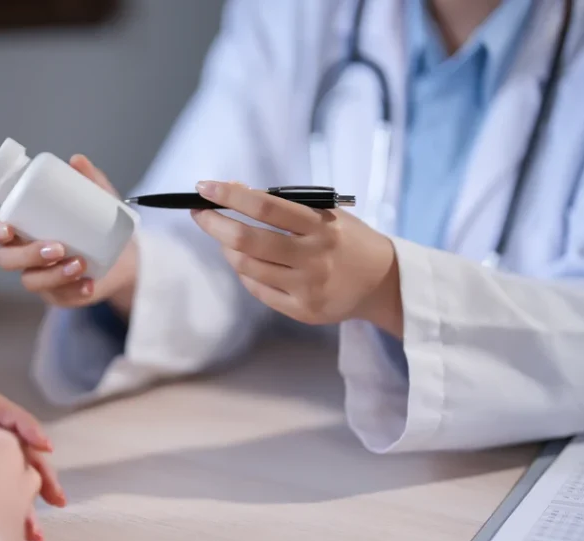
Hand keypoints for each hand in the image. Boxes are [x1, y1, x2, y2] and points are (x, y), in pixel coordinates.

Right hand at [0, 154, 137, 316]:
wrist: (123, 254)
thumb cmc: (98, 223)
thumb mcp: (97, 199)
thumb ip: (89, 180)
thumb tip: (77, 160)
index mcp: (22, 227)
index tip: (8, 228)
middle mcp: (24, 253)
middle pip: (6, 259)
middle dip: (28, 254)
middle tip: (57, 247)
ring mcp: (40, 276)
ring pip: (31, 280)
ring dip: (54, 274)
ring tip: (80, 264)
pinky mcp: (59, 294)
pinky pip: (59, 297)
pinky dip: (74, 291)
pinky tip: (89, 284)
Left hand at [189, 181, 403, 336]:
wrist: (383, 282)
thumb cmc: (346, 239)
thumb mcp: (326, 213)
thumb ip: (284, 205)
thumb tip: (234, 190)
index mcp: (321, 225)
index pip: (266, 206)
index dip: (230, 195)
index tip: (204, 187)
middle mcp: (314, 257)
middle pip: (247, 240)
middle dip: (214, 224)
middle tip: (200, 213)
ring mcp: (307, 287)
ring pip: (246, 267)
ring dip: (227, 249)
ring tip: (226, 238)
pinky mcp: (303, 310)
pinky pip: (257, 289)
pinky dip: (244, 272)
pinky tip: (246, 261)